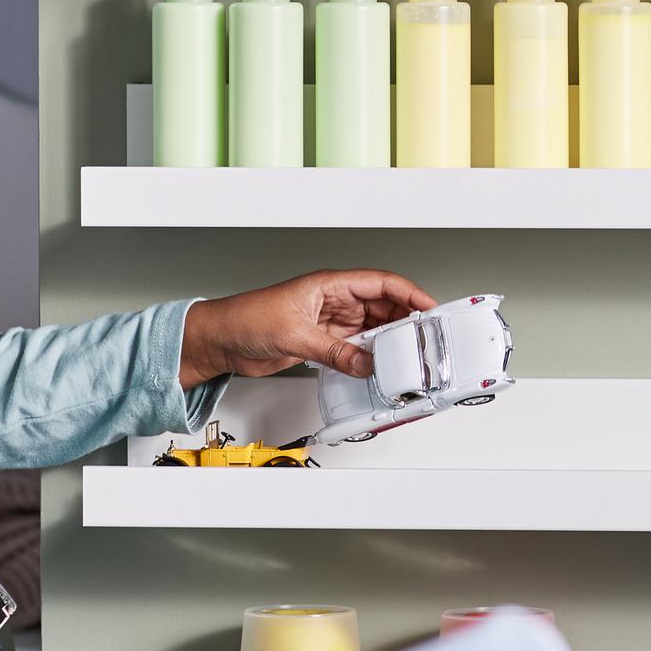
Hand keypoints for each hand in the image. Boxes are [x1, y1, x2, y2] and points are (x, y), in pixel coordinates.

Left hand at [179, 269, 435, 386]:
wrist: (220, 339)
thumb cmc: (246, 318)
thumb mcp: (295, 335)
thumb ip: (334, 352)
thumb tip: (365, 363)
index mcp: (329, 284)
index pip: (380, 284)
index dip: (409, 294)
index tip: (430, 308)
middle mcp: (333, 300)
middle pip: (382, 307)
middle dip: (404, 322)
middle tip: (424, 340)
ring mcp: (329, 322)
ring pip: (371, 330)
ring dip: (387, 343)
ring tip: (405, 358)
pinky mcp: (322, 342)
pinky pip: (355, 348)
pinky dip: (368, 357)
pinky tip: (377, 367)